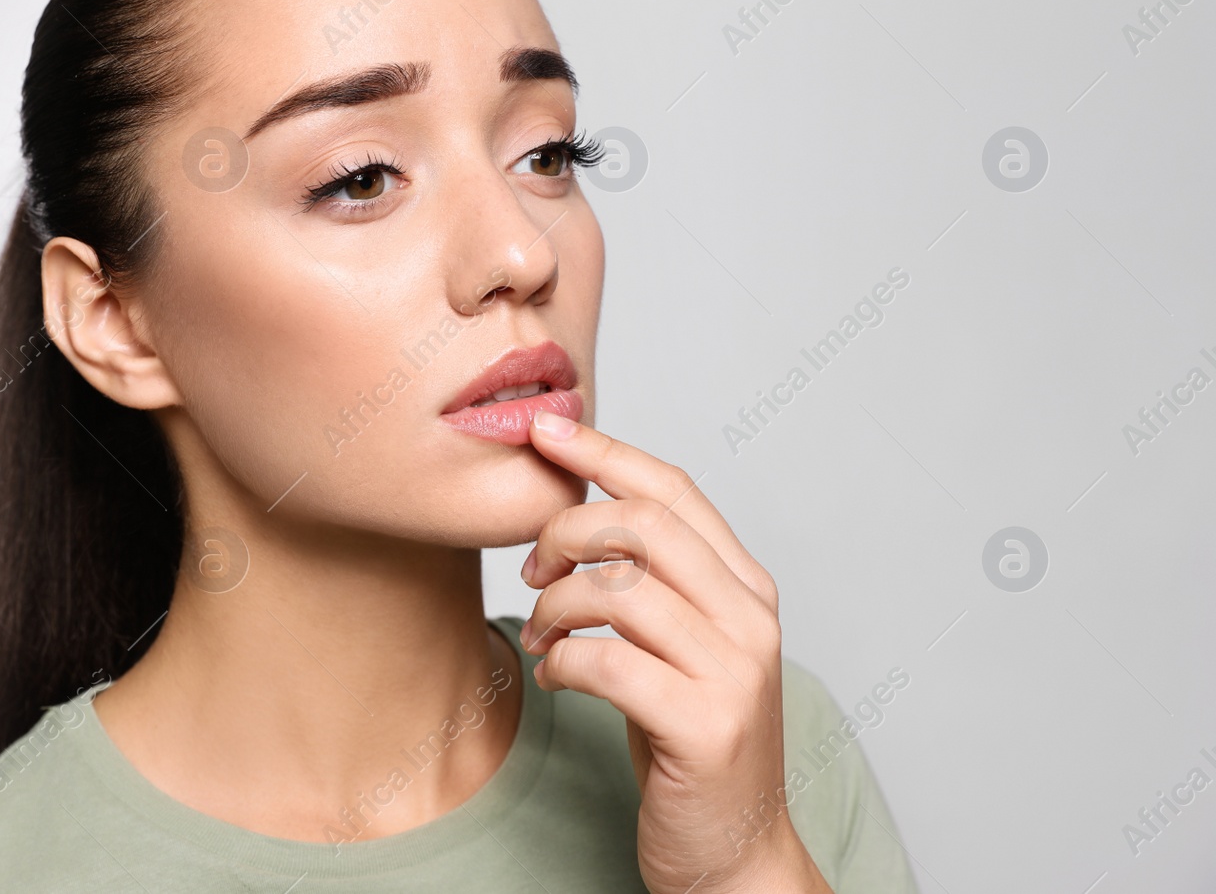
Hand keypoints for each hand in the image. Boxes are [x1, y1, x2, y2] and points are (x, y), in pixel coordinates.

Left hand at [518, 410, 831, 893]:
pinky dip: (561, 664)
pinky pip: (605, 662)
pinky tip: (555, 680)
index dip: (604, 451)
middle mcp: (750, 619)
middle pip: (641, 525)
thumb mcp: (679, 645)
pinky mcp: (703, 725)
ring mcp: (734, 671)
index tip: (543, 431)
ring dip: (555, 608)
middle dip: (565, 533)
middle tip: (532, 571)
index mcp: (746, 586)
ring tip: (543, 638)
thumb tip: (579, 508)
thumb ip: (652, 580)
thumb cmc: (689, 740)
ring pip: (617, 589)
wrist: (734, 853)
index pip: (673, 489)